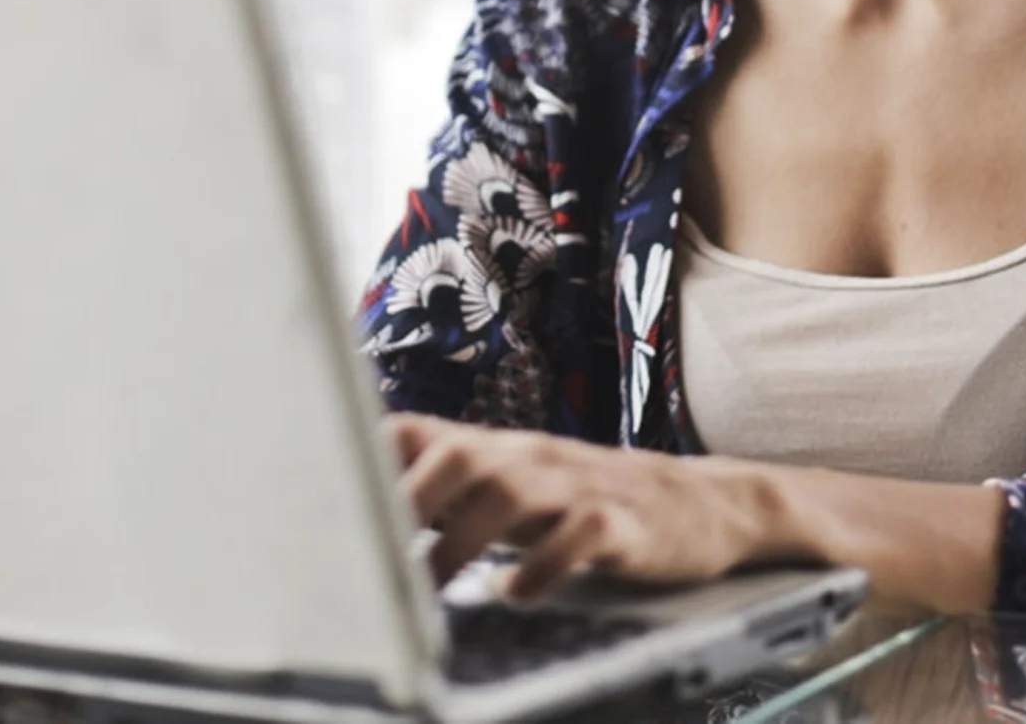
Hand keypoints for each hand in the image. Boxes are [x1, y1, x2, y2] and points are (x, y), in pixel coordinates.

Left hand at [388, 414, 783, 600]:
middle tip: (373, 556)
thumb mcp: (517, 487)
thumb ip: (450, 491)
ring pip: (510, 493)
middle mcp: (532, 458)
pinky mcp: (623, 523)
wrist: (702, 503)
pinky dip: (543, 566)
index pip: (420, 433)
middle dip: (410, 502)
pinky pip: (579, 536)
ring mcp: (579, 487)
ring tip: (430, 590)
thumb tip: (362, 510)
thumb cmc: (590, 501)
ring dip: (461, 542)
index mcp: (498, 451)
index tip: (323, 499)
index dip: (368, 460)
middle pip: (460, 456)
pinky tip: (517, 593)